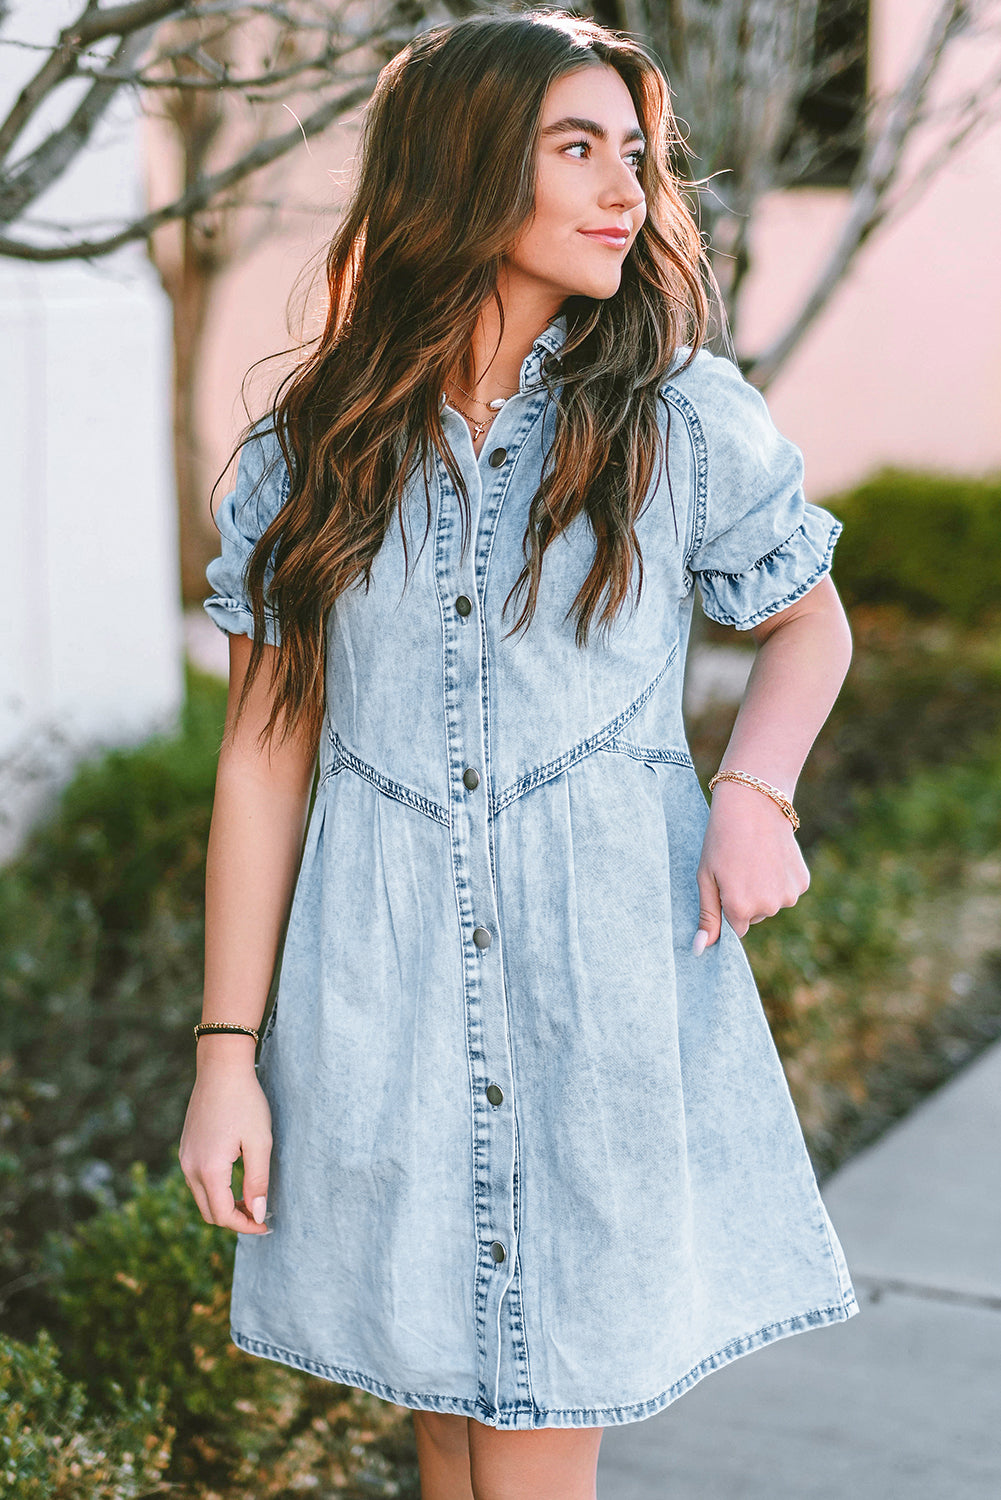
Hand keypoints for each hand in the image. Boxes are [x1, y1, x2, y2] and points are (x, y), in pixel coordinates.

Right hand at [179, 1045, 272, 1234]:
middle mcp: (190, 1167)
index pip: (222, 1215)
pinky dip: (215, 1189)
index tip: (266, 1225)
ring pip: (201, 1197)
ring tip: (251, 1199)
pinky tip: (235, 1180)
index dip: (245, 1226)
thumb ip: (258, 1182)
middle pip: (208, 1212)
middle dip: (234, 1220)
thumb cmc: (245, 1101)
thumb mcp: (259, 1142)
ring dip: (224, 1205)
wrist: (221, 1067)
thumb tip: (257, 1214)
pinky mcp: (186, 1147)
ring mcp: (185, 1157)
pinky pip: (197, 1180)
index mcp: (208, 1169)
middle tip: (260, 1215)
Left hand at [692, 778, 808, 951]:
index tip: (726, 882)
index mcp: (741, 909)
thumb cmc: (721, 839)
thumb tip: (701, 951)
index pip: (735, 927)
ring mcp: (788, 895)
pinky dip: (780, 878)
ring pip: (772, 904)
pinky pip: (787, 890)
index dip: (728, 904)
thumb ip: (707, 917)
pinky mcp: (802, 882)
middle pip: (754, 916)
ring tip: (755, 858)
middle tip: (739, 865)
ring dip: (764, 888)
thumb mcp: (706, 877)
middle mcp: (768, 908)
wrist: (753, 803)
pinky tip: (772, 856)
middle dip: (746, 898)